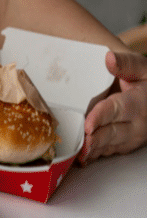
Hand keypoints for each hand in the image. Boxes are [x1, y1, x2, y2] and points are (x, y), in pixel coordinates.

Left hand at [79, 50, 146, 164]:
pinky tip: (82, 158)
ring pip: (110, 145)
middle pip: (112, 133)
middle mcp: (137, 124)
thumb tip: (109, 58)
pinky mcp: (126, 144)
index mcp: (138, 103)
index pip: (116, 110)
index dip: (100, 118)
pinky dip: (95, 155)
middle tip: (79, 145)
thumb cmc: (146, 80)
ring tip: (77, 154)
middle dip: (95, 140)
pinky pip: (109, 151)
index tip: (87, 125)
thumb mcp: (141, 67)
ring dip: (94, 151)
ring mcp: (132, 136)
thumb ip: (125, 63)